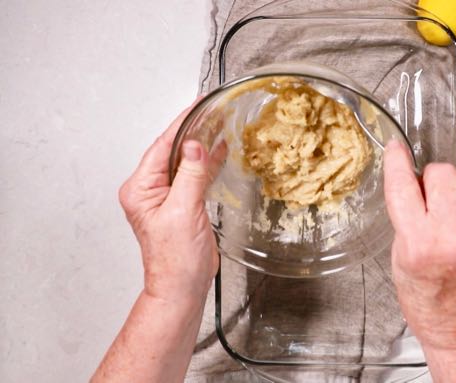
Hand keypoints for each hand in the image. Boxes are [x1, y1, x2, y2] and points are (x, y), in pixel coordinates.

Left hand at [118, 102, 226, 301]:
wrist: (182, 287)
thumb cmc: (175, 260)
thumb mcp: (183, 212)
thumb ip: (190, 175)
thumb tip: (194, 145)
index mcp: (141, 189)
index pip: (162, 146)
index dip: (181, 124)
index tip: (197, 105)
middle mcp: (150, 190)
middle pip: (172, 150)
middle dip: (193, 130)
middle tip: (211, 110)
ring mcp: (166, 197)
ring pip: (184, 162)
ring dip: (201, 145)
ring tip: (218, 125)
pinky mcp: (181, 204)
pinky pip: (193, 176)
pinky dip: (206, 163)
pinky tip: (217, 152)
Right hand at [383, 140, 455, 350]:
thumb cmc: (428, 301)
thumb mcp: (400, 259)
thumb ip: (407, 218)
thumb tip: (414, 184)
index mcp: (420, 243)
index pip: (404, 186)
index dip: (397, 162)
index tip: (396, 149)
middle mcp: (454, 235)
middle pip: (441, 173)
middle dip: (431, 181)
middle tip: (428, 200)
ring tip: (452, 210)